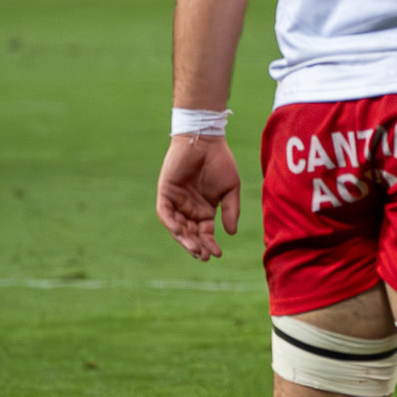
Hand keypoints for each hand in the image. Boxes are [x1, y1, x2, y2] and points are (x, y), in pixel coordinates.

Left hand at [156, 136, 240, 260]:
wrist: (206, 140)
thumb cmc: (221, 162)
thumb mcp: (231, 189)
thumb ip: (231, 210)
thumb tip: (230, 233)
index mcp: (205, 209)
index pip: (205, 232)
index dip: (210, 244)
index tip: (217, 254)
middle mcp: (189, 208)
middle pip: (190, 232)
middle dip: (195, 245)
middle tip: (202, 256)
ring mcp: (176, 201)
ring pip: (177, 226)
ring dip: (183, 238)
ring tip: (193, 249)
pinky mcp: (165, 192)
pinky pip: (165, 212)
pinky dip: (171, 222)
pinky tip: (180, 231)